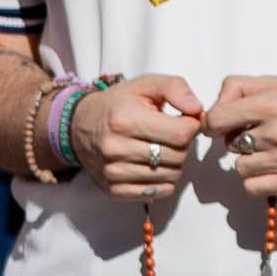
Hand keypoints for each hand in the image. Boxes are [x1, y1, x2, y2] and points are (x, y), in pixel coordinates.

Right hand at [73, 75, 215, 196]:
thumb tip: (197, 109)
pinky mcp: (114, 190)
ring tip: (161, 147)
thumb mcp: (145, 84)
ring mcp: (113, 172)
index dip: (191, 125)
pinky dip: (164, 179)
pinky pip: (158, 191)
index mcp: (125, 119)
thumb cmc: (118, 104)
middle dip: (183, 144)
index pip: (181, 133)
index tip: (184, 120)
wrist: (80, 126)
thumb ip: (176, 88)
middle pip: (178, 156)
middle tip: (171, 134)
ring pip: (171, 175)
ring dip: (174, 162)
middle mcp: (116, 148)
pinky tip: (154, 164)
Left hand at [203, 71, 276, 199]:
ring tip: (272, 147)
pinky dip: (257, 179)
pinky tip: (272, 165)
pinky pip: (252, 187)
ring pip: (240, 166)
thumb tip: (212, 110)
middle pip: (229, 143)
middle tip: (260, 131)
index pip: (217, 119)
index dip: (213, 122)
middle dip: (238, 137)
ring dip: (250, 159)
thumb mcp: (276, 82)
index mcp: (273, 103)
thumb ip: (238, 88)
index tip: (221, 123)